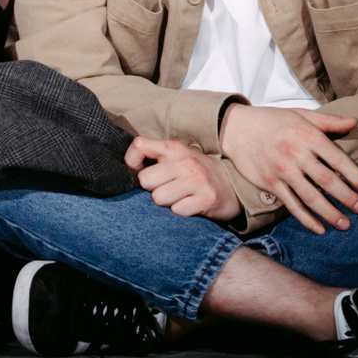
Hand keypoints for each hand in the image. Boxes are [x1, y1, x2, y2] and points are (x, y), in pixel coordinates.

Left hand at [126, 135, 240, 222]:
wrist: (232, 186)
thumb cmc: (195, 173)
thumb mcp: (177, 157)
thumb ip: (154, 158)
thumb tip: (125, 171)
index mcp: (174, 147)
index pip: (138, 145)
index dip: (130, 162)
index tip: (138, 173)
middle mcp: (185, 161)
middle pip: (144, 180)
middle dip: (151, 189)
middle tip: (165, 188)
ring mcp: (197, 179)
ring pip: (158, 198)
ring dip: (166, 203)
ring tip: (178, 198)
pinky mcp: (207, 199)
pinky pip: (177, 211)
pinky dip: (181, 212)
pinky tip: (190, 206)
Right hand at [219, 104, 357, 233]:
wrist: (237, 128)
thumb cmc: (273, 120)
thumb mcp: (301, 114)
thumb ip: (329, 122)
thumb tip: (355, 121)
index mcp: (307, 135)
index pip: (336, 158)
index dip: (354, 175)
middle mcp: (295, 153)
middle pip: (326, 180)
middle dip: (347, 197)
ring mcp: (282, 170)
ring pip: (310, 197)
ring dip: (330, 213)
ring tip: (345, 224)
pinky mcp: (271, 183)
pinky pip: (292, 205)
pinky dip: (306, 219)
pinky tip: (320, 228)